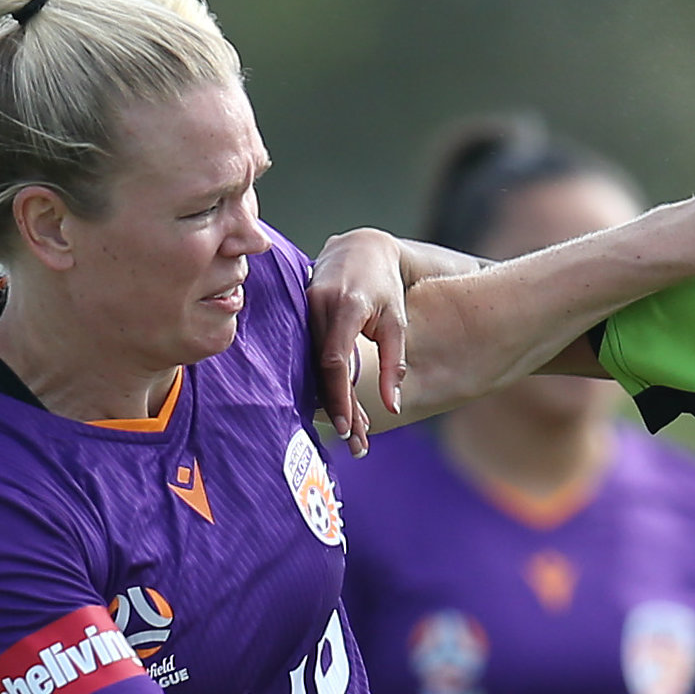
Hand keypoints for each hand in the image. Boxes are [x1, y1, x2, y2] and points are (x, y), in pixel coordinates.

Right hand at [306, 228, 409, 450]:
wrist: (359, 249)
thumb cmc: (383, 286)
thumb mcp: (397, 322)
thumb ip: (395, 364)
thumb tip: (392, 407)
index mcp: (344, 305)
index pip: (335, 359)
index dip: (340, 396)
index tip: (348, 426)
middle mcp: (316, 307)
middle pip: (322, 371)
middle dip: (339, 409)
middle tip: (357, 444)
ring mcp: (302, 311)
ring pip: (313, 367)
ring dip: (331, 401)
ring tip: (353, 432)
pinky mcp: (297, 318)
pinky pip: (308, 357)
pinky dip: (324, 383)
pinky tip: (337, 407)